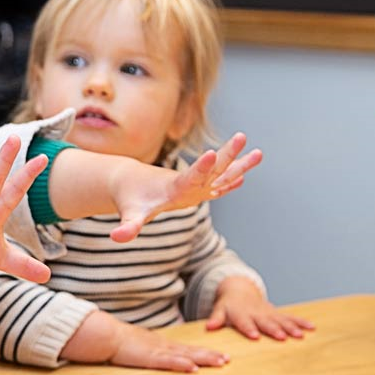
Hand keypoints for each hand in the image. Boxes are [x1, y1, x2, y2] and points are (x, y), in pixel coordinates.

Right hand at [63, 309, 228, 371]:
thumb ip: (147, 351)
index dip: (203, 351)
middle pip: (191, 350)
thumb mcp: (137, 347)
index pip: (186, 348)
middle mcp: (162, 346)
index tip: (220, 355)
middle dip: (210, 354)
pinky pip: (168, 362)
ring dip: (203, 358)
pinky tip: (193, 368)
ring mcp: (157, 351)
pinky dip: (182, 364)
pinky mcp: (148, 357)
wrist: (104, 335)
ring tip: (221, 362)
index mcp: (160, 344)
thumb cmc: (118, 342)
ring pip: (185, 354)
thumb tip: (152, 356)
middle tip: (228, 359)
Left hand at [109, 132, 261, 242]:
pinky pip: (217, 184)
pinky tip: (242, 176)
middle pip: (212, 168)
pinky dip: (230, 180)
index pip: (191, 176)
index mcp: (175, 187)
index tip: (212, 153)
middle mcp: (189, 183)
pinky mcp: (196, 189)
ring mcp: (195, 186)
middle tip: (242, 136)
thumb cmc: (131, 200)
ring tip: (258, 152)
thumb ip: (128, 226)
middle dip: (228, 154)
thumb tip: (117, 237)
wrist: (130, 183)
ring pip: (220, 172)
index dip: (202, 167)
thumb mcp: (131, 214)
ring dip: (237, 162)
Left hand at [205, 276, 312, 340]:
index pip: (244, 322)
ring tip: (300, 335)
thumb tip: (208, 327)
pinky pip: (291, 317)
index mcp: (241, 314)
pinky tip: (312, 327)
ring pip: (281, 320)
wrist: (239, 290)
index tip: (255, 336)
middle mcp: (257, 313)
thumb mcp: (219, 310)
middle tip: (282, 337)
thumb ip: (216, 319)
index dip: (249, 329)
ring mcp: (269, 313)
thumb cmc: (228, 305)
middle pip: (266, 322)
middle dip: (274, 329)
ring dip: (291, 327)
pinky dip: (301, 322)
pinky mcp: (277, 313)